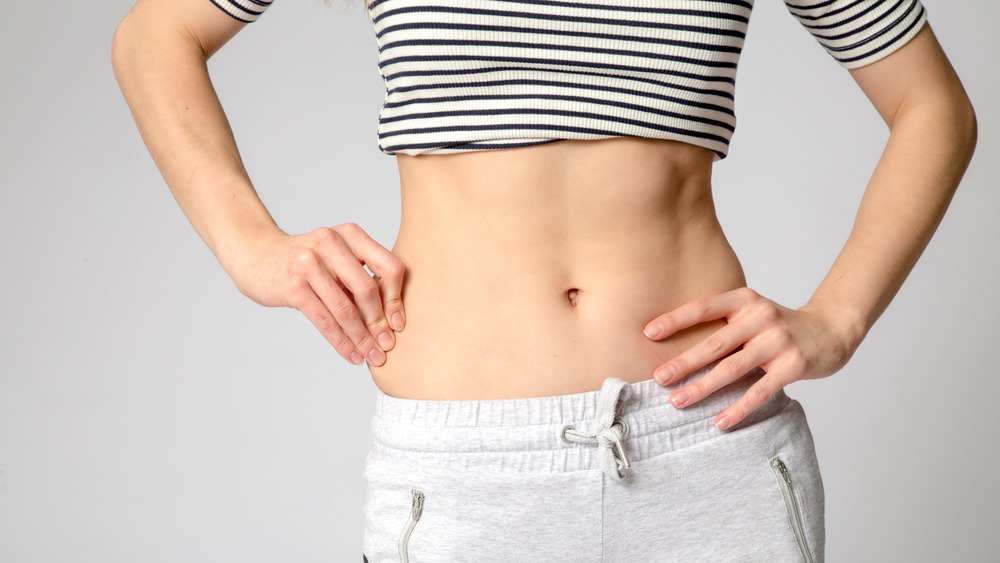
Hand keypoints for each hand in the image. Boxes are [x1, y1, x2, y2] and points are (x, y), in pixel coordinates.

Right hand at [228, 223, 404, 366]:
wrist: (255, 255)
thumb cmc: (305, 261)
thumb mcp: (336, 258)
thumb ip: (361, 277)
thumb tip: (393, 320)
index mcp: (350, 234)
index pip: (388, 267)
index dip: (396, 299)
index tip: (398, 324)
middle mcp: (330, 242)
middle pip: (367, 290)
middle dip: (379, 324)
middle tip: (387, 346)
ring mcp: (308, 263)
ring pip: (345, 309)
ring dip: (361, 338)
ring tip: (372, 357)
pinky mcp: (292, 285)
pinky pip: (324, 320)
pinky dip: (341, 342)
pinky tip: (351, 355)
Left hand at [643, 288, 861, 429]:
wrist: (832, 330)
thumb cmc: (779, 326)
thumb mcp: (751, 312)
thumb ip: (723, 324)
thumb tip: (675, 346)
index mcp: (744, 300)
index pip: (703, 307)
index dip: (675, 320)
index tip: (648, 334)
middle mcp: (760, 316)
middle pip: (714, 343)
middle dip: (684, 362)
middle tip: (658, 378)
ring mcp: (778, 341)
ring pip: (733, 368)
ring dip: (703, 387)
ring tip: (678, 402)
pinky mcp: (793, 365)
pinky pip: (760, 390)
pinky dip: (738, 408)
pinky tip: (720, 421)